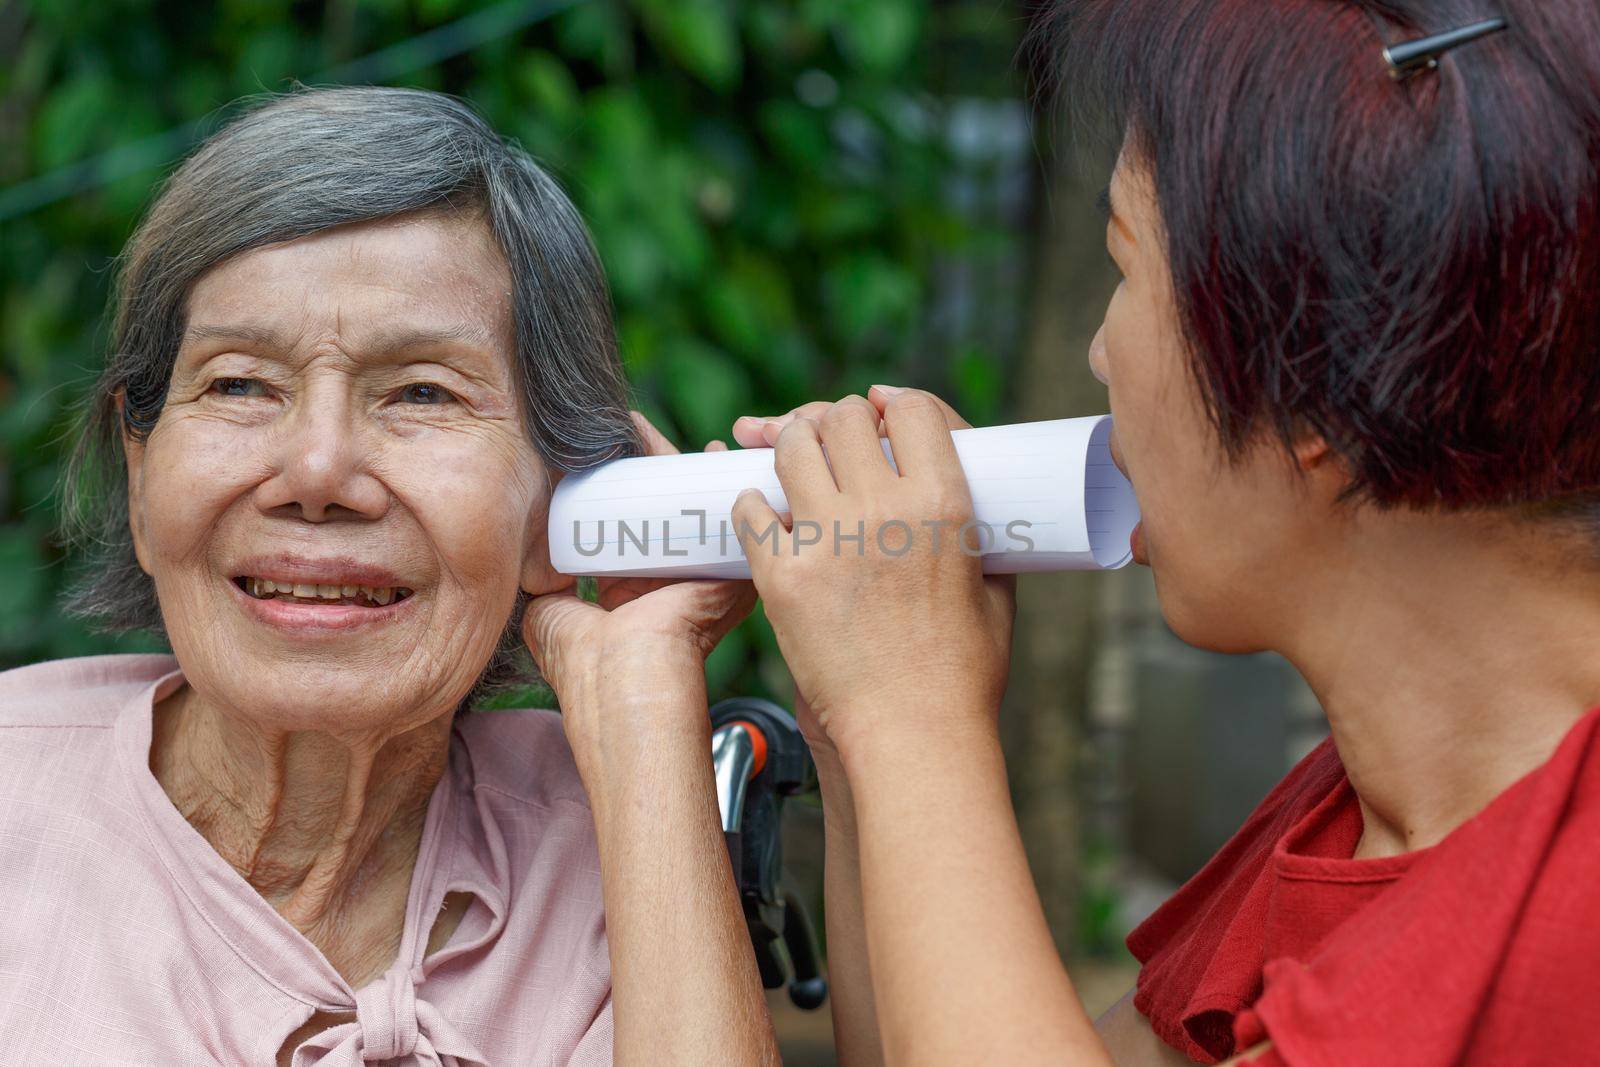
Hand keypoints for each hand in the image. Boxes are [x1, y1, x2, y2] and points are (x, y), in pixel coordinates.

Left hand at [522, 412, 755, 781]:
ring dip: (692, 465)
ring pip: (699, 506)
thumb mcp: (550, 611)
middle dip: (659, 466)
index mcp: (635, 592)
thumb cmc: (583, 658)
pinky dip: (728, 480)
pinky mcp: (730, 569)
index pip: (634, 527)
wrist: (623, 674)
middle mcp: (673, 580)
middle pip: (668, 510)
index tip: (606, 455)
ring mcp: (704, 574)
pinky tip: (720, 448)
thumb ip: (544, 584)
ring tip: (668, 431)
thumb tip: (535, 560)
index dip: (622, 489)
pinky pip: (732, 514)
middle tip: (634, 428)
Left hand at [729, 386, 1015, 760]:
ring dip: (790, 447)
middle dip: (834, 422)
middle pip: (842, 417)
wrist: (914, 734)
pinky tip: (765, 514)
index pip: (911, 408)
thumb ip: (975, 525)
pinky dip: (752, 503)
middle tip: (830, 442)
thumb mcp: (995, 583)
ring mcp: (828, 541)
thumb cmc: (963, 669)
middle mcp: (885, 510)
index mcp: (945, 503)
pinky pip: (749, 508)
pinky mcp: (782, 577)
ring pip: (790, 448)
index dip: (891, 404)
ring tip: (794, 468)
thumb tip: (951, 484)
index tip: (877, 412)